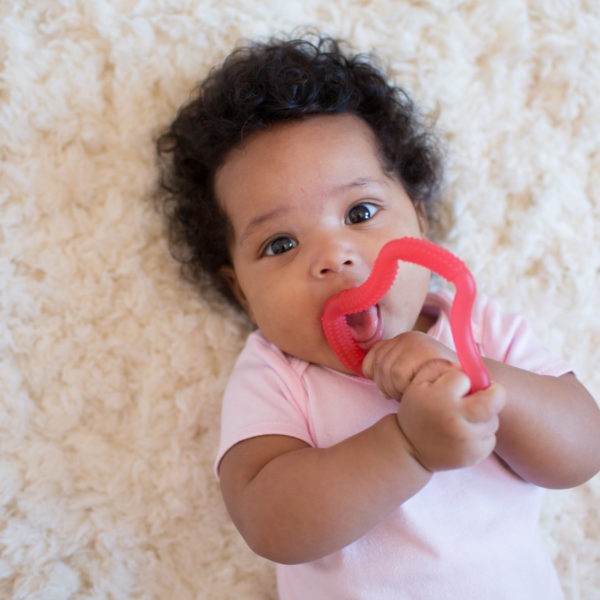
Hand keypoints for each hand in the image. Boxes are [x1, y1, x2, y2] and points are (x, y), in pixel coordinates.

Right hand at [363, 333, 505, 470]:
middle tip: (491, 393)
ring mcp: (466, 441)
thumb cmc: (417, 411)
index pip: (465, 378)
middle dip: (496, 393)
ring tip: (465, 418)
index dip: (461, 380)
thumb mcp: (418, 383)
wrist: (410, 450)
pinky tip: (465, 435)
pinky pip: (491, 438)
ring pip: (492, 420)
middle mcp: (455, 420)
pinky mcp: (474, 455)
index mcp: (439, 399)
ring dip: (484, 416)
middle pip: (493, 401)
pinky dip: (482, 434)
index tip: (455, 386)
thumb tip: (465, 367)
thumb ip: (440, 367)